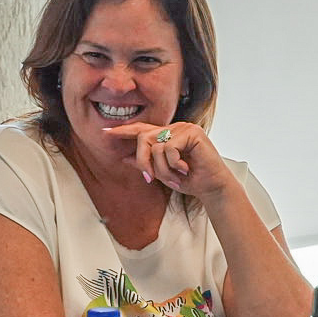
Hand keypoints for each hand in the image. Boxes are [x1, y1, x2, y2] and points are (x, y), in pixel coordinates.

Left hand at [105, 121, 232, 197]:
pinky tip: (185, 169)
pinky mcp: (192, 132)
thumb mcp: (163, 173)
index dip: (123, 131)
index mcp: (168, 134)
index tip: (105, 133)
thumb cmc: (191, 181)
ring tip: (175, 178)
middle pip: (144, 138)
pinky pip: (169, 148)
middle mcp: (175, 128)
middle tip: (150, 178)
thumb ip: (146, 163)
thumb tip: (123, 158)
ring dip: (162, 169)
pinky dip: (174, 164)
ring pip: (155, 146)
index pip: (142, 130)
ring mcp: (184, 128)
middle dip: (143, 161)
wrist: (212, 188)